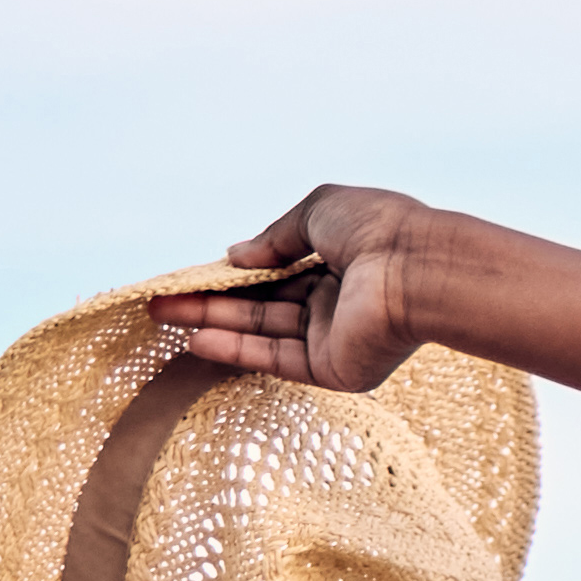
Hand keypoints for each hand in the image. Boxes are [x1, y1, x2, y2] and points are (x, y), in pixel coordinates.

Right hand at [145, 188, 460, 389]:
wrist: (419, 269)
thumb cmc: (380, 229)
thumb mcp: (319, 211)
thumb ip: (275, 237)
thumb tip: (236, 255)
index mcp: (342, 263)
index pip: (279, 272)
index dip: (236, 273)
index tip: (194, 273)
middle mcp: (338, 303)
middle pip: (262, 304)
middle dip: (211, 300)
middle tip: (162, 299)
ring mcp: (335, 338)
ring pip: (263, 331)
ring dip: (213, 323)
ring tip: (163, 315)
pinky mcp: (334, 369)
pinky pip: (276, 359)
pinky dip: (236, 350)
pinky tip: (197, 339)